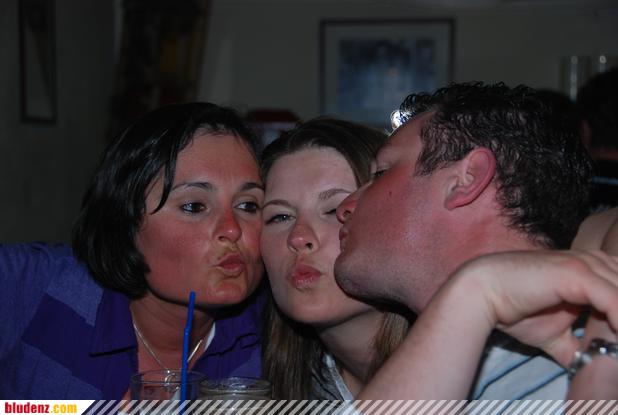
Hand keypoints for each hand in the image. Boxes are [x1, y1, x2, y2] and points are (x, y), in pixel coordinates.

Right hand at [449, 250, 617, 366]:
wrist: (482, 293)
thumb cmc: (513, 309)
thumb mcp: (554, 335)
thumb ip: (577, 346)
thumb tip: (589, 368)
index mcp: (592, 271)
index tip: (617, 343)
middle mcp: (593, 262)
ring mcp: (585, 265)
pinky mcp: (576, 273)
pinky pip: (614, 299)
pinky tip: (615, 336)